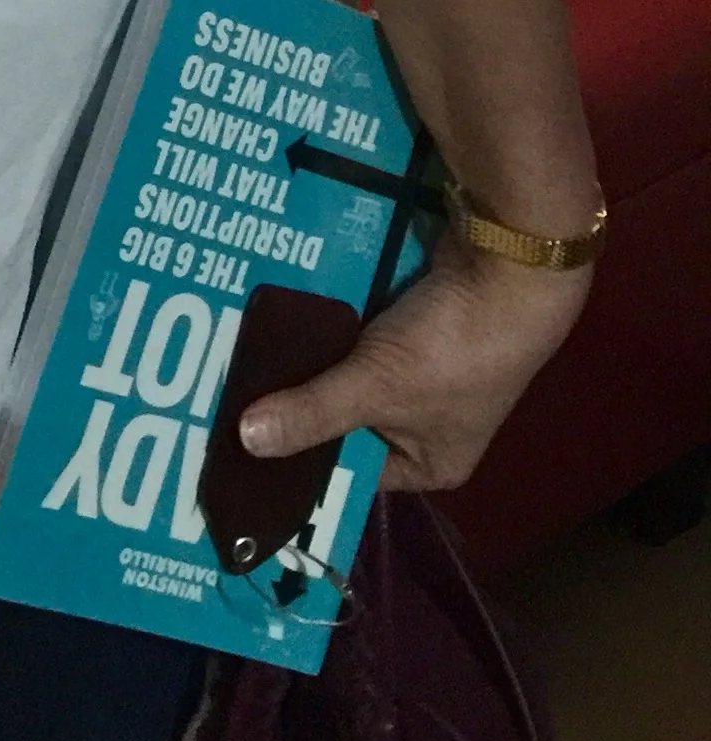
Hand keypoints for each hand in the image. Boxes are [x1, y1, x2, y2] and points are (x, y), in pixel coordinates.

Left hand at [237, 226, 590, 493]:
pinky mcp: (414, 323)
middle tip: (229, 383)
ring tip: (241, 344)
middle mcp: (428, 424)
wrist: (510, 269)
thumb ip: (312, 413)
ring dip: (309, 353)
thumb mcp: (377, 388)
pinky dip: (328, 320)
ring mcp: (423, 370)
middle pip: (345, 416)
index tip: (237, 439)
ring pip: (347, 367)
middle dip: (298, 396)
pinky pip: (358, 329)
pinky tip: (279, 307)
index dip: (298, 455)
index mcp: (430, 462)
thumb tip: (245, 442)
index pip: (350, 471)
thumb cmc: (453, 351)